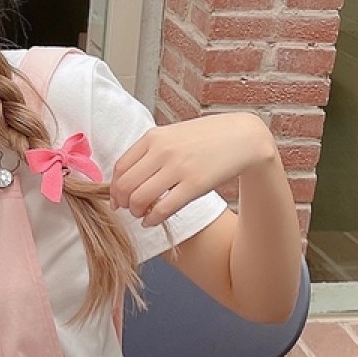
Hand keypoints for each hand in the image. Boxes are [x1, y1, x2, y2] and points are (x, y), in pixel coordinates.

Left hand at [110, 112, 276, 226]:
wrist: (243, 137)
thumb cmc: (205, 137)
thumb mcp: (172, 135)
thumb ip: (148, 152)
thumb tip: (124, 179)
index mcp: (153, 137)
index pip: (120, 167)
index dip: (114, 188)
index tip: (117, 198)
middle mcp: (162, 151)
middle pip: (125, 185)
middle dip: (122, 202)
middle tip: (129, 209)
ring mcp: (178, 168)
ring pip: (139, 199)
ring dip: (135, 212)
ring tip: (142, 214)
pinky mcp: (194, 185)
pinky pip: (162, 209)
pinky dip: (151, 220)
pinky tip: (152, 221)